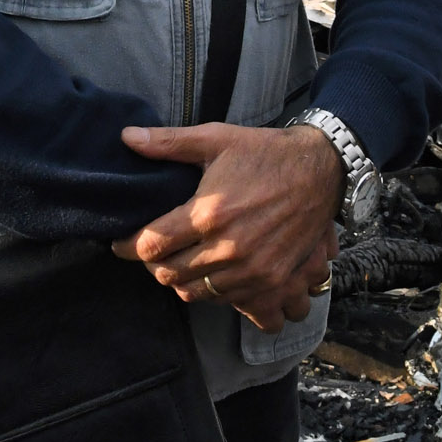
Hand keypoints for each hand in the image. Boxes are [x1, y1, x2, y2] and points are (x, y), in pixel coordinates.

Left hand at [112, 121, 341, 331]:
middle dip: (152, 265)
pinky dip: (213, 294)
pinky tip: (210, 276)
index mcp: (208, 213)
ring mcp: (251, 271)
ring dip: (180, 281)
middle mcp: (228, 248)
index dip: (127, 247)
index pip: (150, 246)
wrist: (321, 170)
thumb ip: (169, 142)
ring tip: (179, 263)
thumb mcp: (216, 138)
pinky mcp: (271, 282)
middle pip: (168, 275)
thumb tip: (126, 137)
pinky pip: (229, 304)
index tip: (120, 244)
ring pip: (195, 294)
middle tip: (152, 252)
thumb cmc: (265, 153)